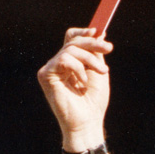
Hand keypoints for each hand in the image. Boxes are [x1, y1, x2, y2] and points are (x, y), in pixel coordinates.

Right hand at [37, 28, 113, 151]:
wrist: (87, 122)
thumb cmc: (93, 102)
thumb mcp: (99, 71)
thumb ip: (96, 53)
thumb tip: (98, 32)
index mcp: (70, 63)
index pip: (72, 39)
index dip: (83, 32)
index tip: (98, 31)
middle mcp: (59, 64)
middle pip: (72, 41)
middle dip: (93, 43)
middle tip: (109, 48)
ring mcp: (51, 69)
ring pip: (70, 49)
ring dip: (90, 59)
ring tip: (102, 72)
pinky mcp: (45, 75)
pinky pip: (63, 59)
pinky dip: (78, 67)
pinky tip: (83, 80)